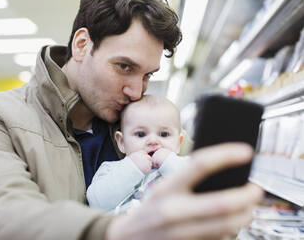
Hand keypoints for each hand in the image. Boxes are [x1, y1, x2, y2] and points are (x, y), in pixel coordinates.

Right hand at [107, 143, 263, 239]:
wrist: (126, 239)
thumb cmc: (150, 210)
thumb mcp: (163, 189)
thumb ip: (187, 181)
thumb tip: (223, 174)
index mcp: (166, 189)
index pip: (199, 164)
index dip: (225, 155)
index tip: (246, 151)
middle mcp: (173, 211)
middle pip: (222, 203)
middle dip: (247, 196)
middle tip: (256, 189)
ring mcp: (180, 234)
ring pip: (226, 226)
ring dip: (245, 215)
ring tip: (249, 207)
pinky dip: (230, 231)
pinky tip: (233, 223)